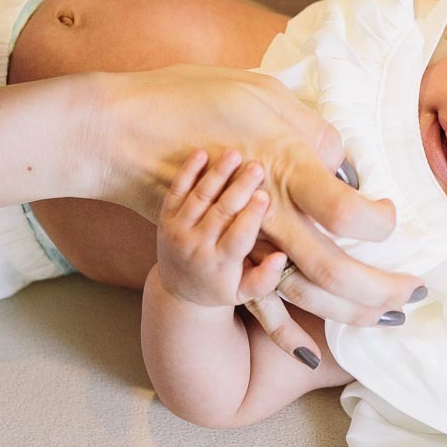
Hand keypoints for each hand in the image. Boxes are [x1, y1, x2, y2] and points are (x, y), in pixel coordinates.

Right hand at [84, 67, 424, 314]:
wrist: (120, 131)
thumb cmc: (191, 100)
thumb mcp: (262, 95)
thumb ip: (311, 130)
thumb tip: (344, 166)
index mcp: (285, 167)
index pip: (350, 212)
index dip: (380, 220)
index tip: (392, 217)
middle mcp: (268, 215)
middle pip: (335, 271)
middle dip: (380, 290)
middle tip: (415, 295)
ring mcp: (241, 241)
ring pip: (303, 296)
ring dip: (348, 313)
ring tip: (385, 320)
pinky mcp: (218, 255)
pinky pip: (257, 305)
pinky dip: (284, 333)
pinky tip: (307, 353)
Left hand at [157, 149, 286, 305]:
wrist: (178, 290)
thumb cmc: (220, 287)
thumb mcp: (244, 293)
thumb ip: (266, 278)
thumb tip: (281, 256)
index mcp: (218, 264)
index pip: (237, 237)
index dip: (251, 216)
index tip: (266, 196)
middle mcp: (195, 246)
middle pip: (220, 212)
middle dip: (239, 188)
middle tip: (257, 168)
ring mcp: (178, 230)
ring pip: (199, 197)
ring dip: (217, 174)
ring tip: (234, 154)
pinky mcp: (165, 217)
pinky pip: (176, 190)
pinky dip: (188, 171)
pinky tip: (202, 153)